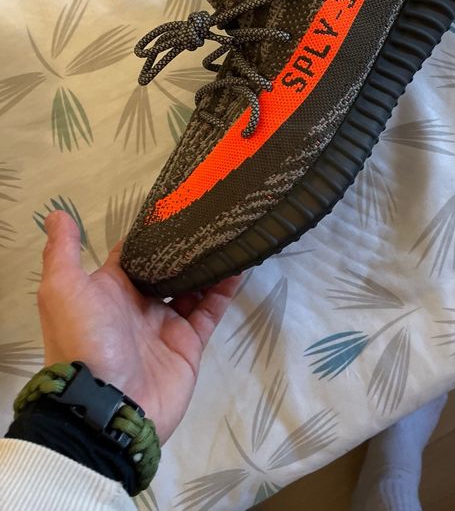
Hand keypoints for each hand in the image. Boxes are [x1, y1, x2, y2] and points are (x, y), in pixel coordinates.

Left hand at [37, 210, 240, 443]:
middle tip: (211, 217)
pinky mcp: (188, 344)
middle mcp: (138, 305)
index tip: (175, 206)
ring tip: (229, 236)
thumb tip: (57, 213)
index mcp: (109, 290)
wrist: (107, 407)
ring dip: (208, 264)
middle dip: (186, 247)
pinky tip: (239, 266)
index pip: (133, 255)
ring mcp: (166, 324)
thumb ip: (63, 251)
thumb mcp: (63, 290)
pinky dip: (225, 290)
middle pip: (167, 269)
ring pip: (192, 286)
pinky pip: (210, 310)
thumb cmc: (84, 340)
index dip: (151, 233)